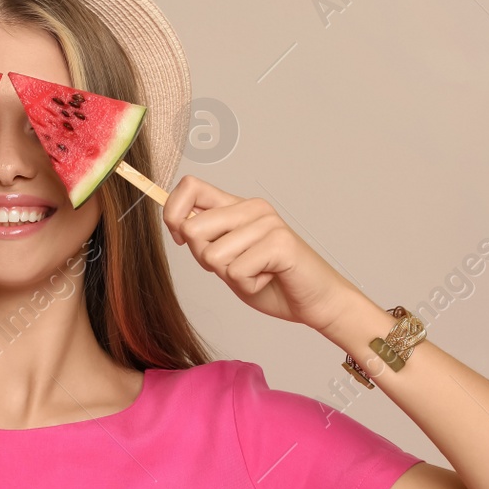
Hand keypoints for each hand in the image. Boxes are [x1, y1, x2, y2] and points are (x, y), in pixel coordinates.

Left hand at [162, 175, 365, 333]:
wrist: (316, 301)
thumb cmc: (273, 282)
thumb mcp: (229, 260)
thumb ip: (207, 241)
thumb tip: (177, 224)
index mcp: (237, 206)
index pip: (190, 186)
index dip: (173, 213)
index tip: (181, 240)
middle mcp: (252, 208)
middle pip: (193, 228)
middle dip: (204, 260)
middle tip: (235, 267)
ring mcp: (267, 223)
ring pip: (212, 255)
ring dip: (231, 276)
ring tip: (258, 273)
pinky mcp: (279, 243)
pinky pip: (237, 271)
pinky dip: (249, 286)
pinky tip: (269, 279)